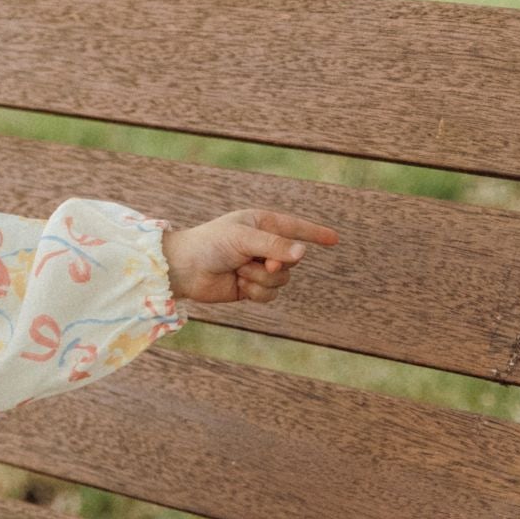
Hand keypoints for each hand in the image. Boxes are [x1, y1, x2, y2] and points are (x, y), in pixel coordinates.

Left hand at [161, 209, 338, 305]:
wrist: (184, 269)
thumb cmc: (210, 244)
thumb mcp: (244, 239)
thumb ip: (274, 246)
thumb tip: (304, 253)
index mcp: (262, 224)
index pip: (296, 228)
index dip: (315, 233)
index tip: (335, 239)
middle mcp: (263, 245)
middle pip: (292, 260)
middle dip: (278, 264)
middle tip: (262, 263)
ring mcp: (258, 267)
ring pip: (282, 279)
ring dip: (262, 279)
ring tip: (240, 272)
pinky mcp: (251, 287)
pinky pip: (270, 294)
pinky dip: (257, 292)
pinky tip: (240, 286)